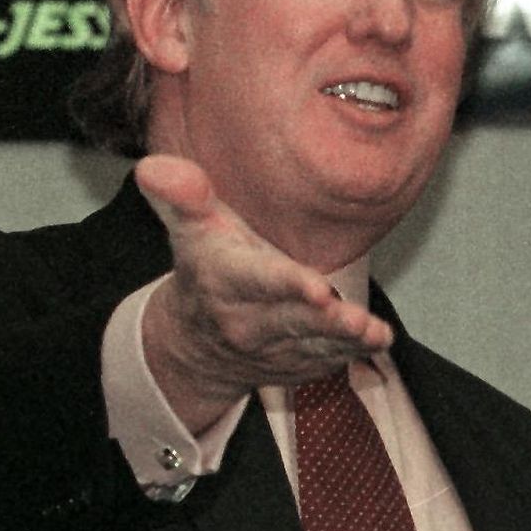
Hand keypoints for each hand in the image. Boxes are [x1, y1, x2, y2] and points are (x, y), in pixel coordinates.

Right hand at [135, 155, 392, 431]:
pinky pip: (327, 361)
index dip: (286, 285)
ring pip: (315, 345)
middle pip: (292, 320)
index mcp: (226, 281)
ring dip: (346, 341)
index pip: (258, 281)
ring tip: (374, 333)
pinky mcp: (299, 365)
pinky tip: (377, 341)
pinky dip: (354, 354)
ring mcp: (275, 349)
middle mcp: (249, 321)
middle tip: (357, 319)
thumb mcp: (192, 230)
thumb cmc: (209, 269)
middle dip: (325, 320)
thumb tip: (153, 165)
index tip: (316, 287)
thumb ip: (184, 196)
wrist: (195, 343)